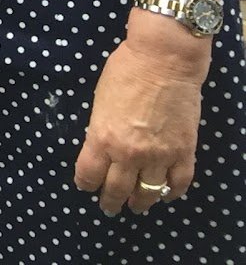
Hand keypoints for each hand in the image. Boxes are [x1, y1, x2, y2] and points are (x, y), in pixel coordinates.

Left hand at [74, 33, 207, 213]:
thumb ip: (101, 129)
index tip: (85, 186)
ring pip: (148, 193)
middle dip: (111, 201)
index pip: (88, 174)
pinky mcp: (184, 152)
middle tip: (109, 207)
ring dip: (141, 202)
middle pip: (117, 189)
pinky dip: (172, 192)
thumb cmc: (124, 71)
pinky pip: (179, 183)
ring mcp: (159, 156)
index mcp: (102, 137)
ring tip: (137, 207)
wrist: (164, 61)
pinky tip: (166, 194)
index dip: (85, 183)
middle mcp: (129, 153)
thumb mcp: (99, 101)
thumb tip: (103, 146)